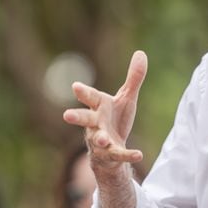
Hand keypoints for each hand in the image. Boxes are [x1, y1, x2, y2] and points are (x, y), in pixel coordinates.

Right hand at [63, 50, 147, 179]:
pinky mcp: (110, 154)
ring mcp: (100, 140)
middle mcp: (95, 123)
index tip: (75, 86)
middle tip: (66, 115)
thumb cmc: (116, 119)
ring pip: (96, 139)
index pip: (90, 97)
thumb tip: (141, 52)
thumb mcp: (127, 98)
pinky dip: (128, 155)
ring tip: (102, 139)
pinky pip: (118, 154)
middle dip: (76, 116)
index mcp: (99, 106)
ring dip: (99, 138)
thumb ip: (133, 78)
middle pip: (84, 118)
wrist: (112, 150)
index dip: (83, 92)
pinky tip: (139, 154)